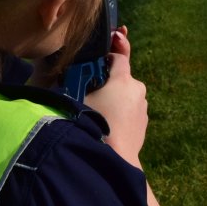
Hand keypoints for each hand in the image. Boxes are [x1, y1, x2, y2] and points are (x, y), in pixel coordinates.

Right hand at [83, 26, 148, 167]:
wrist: (113, 159)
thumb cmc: (94, 124)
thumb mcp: (80, 97)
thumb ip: (76, 80)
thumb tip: (63, 72)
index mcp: (124, 79)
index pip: (119, 55)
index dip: (111, 49)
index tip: (105, 46)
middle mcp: (137, 90)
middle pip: (122, 77)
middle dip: (108, 80)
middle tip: (90, 90)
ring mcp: (143, 108)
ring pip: (126, 95)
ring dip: (114, 98)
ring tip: (97, 111)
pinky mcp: (143, 124)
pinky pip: (129, 111)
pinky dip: (120, 112)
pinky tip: (107, 123)